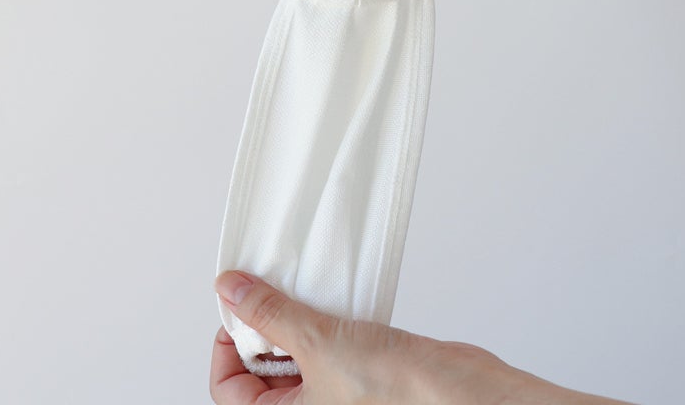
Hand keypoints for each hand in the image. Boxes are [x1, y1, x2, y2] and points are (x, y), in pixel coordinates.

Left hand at [210, 270, 629, 404]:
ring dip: (294, 323)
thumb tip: (231, 291)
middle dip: (261, 331)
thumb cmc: (398, 393)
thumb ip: (270, 315)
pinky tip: (331, 304)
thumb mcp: (318, 344)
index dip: (226, 345)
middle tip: (270, 297)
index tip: (237, 308)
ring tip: (302, 298)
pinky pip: (325, 348)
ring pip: (294, 356)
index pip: (229, 390)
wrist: (457, 390)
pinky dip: (323, 323)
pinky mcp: (359, 376)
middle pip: (259, 372)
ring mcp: (333, 396)